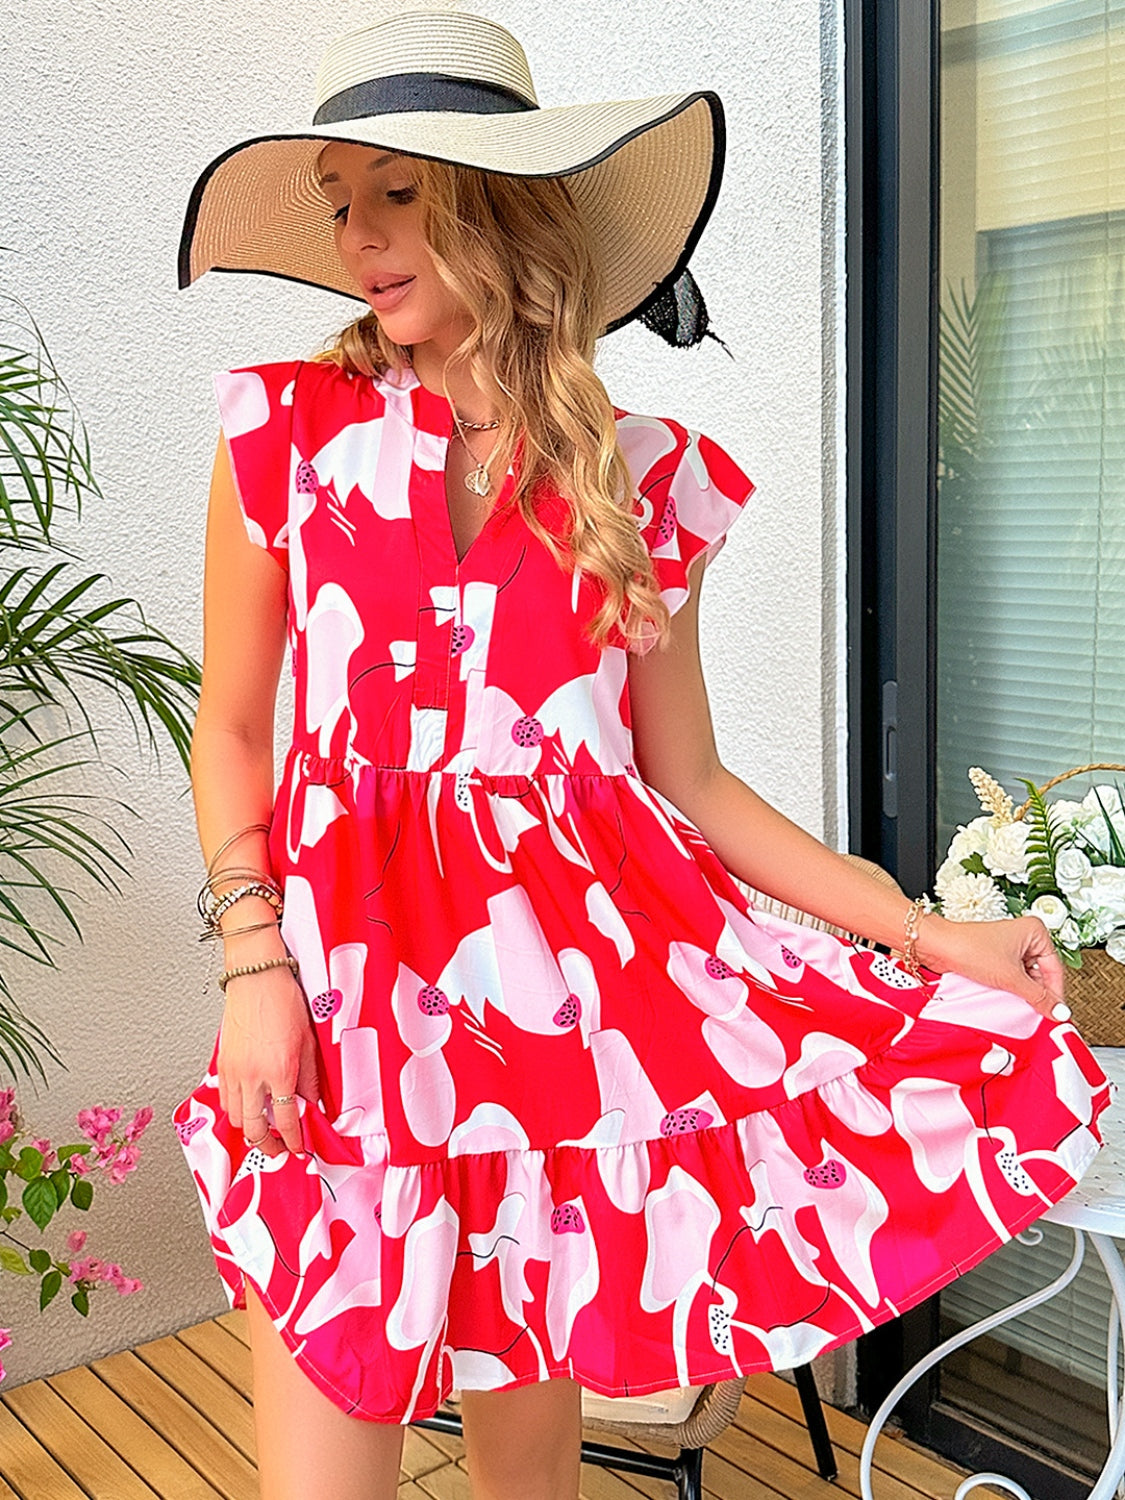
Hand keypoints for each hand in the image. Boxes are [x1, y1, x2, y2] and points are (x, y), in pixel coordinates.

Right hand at [217, 968, 321, 1156]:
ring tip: (263, 1129)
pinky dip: (235, 1108)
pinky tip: (247, 1105)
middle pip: (254, 1128)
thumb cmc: (283, 1001)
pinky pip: (224, 1098)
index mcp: (280, 1071)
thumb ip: (310, 1078)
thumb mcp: (308, 1042)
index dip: (293, 1140)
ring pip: (235, 1117)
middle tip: (278, 1149)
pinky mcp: (222, 1063)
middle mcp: (253, 1076)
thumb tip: (314, 1103)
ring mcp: (233, 1071)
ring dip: (249, 1128)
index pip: (286, 1120)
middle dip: (267, 1145)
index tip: (297, 1148)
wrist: (256, 978)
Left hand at [916, 911, 1067, 1020]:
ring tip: (1022, 1007)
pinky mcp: (997, 957)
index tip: (1056, 1014)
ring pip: (1027, 977)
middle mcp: (1024, 937)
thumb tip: (1058, 1011)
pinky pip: (1013, 977)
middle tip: (1040, 1014)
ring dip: (1024, 993)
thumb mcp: (1011, 978)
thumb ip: (1038, 997)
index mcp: (1035, 932)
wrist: (938, 947)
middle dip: (1038, 994)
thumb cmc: (969, 948)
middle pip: (1041, 974)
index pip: (1055, 969)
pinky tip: (1010, 1000)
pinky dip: (1012, 989)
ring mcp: (1010, 947)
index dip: (1055, 994)